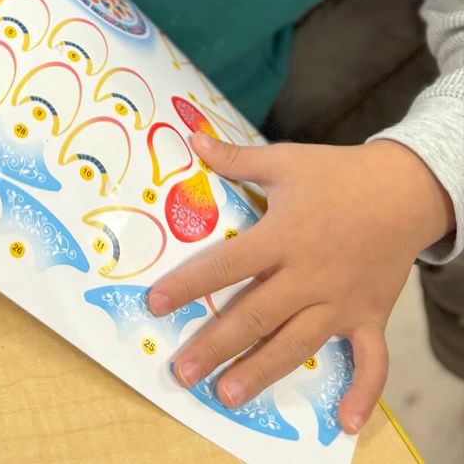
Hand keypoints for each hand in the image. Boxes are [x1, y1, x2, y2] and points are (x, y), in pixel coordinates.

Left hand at [148, 132, 453, 434]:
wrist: (403, 189)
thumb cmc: (337, 174)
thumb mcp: (285, 160)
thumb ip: (236, 158)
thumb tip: (192, 138)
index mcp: (283, 236)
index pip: (227, 264)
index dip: (190, 284)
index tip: (156, 304)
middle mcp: (309, 275)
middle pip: (256, 316)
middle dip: (216, 345)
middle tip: (183, 370)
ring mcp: (341, 301)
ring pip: (297, 344)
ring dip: (262, 371)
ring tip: (228, 395)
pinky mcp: (370, 316)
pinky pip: (370, 361)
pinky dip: (361, 393)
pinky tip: (343, 422)